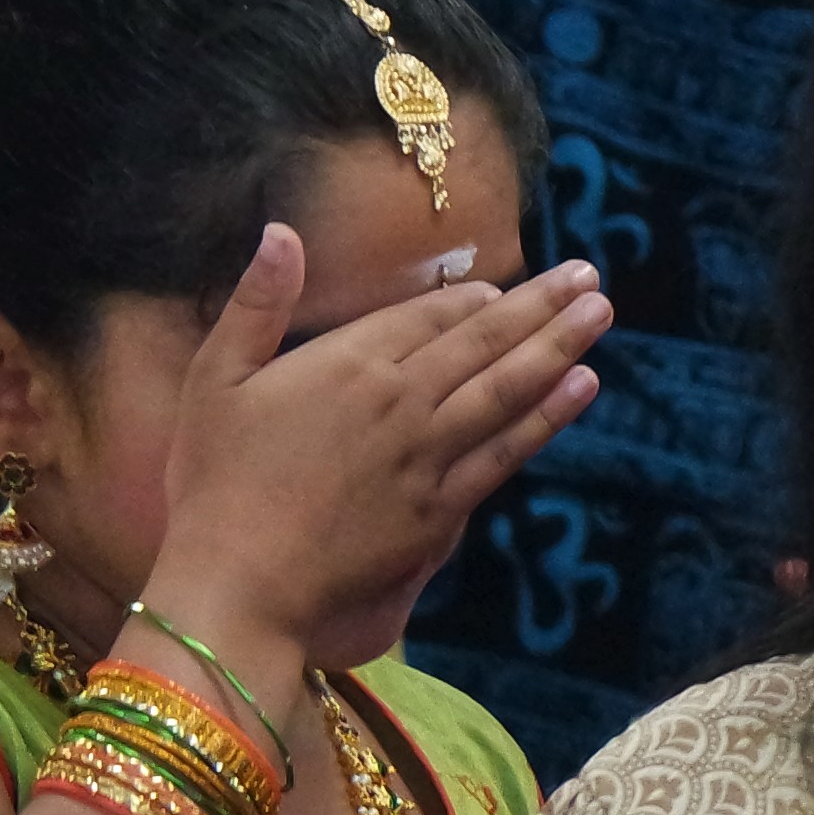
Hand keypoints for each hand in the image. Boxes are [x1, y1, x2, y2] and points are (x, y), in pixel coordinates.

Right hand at [146, 229, 609, 675]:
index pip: (426, 315)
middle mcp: (399, 400)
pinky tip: (580, 389)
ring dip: (558, 348)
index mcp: (346, 362)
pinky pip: (504, 453)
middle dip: (539, 306)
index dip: (471, 298)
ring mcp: (425, 455)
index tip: (505, 285)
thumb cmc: (213, 483)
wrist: (238, 583)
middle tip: (587, 277)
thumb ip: (255, 303)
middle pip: (482, 341)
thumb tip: (281, 231)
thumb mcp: (214, 378)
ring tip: (600, 314)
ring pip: (506, 389)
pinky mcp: (438, 510)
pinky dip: (546, 418)